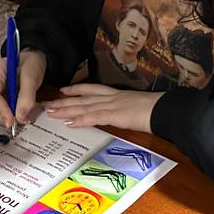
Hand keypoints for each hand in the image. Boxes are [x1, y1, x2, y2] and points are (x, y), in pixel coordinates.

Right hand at [0, 49, 45, 130]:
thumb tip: (20, 116)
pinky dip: (1, 114)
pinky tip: (12, 111)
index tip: (12, 121)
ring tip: (18, 115)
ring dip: (2, 116)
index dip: (1, 110)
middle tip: (20, 120)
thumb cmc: (30, 64)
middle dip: (3, 115)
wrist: (29, 62)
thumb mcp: (32, 78)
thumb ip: (27, 97)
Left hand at [43, 84, 162, 132]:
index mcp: (117, 95)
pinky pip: (94, 117)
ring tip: (51, 113)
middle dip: (64, 101)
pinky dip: (80, 120)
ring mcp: (112, 105)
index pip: (92, 90)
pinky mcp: (115, 115)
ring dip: (67, 110)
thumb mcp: (137, 108)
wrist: (165, 110)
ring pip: (84, 106)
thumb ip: (126, 110)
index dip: (76, 89)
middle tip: (47, 104)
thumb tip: (121, 115)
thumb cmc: (156, 110)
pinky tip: (69, 124)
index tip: (63, 90)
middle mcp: (111, 97)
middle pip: (83, 98)